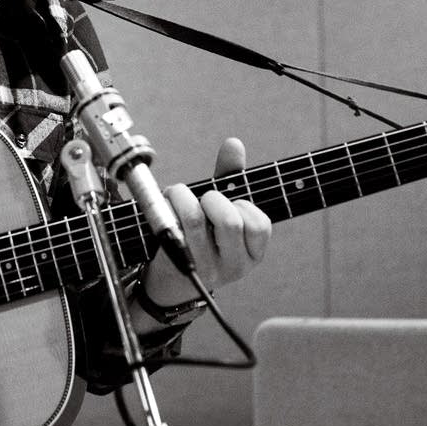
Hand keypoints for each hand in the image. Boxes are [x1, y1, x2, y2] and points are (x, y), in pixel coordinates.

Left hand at [143, 137, 271, 312]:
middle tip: (202, 199)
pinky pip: (173, 228)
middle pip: (229, 220)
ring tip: (177, 195)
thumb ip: (231, 177)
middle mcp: (235, 266)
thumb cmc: (203, 238)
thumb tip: (234, 144)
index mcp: (253, 253)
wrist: (173, 282)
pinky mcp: (180, 266)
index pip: (260, 224)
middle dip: (211, 198)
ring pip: (196, 220)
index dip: (241, 205)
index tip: (229, 203)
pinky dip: (167, 208)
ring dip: (182, 197)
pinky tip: (166, 209)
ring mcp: (206, 269)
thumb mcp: (222, 208)